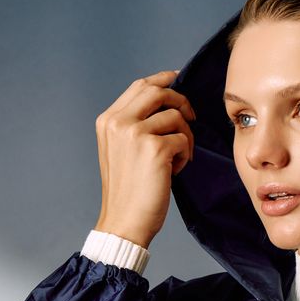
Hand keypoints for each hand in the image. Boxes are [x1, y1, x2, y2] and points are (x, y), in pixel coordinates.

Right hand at [94, 70, 195, 248]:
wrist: (125, 221)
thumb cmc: (128, 191)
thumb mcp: (121, 151)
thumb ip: (134, 125)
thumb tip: (164, 104)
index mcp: (108, 120)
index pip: (139, 86)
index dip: (162, 79)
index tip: (177, 79)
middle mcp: (118, 122)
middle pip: (158, 91)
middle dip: (181, 101)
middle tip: (191, 118)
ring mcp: (135, 133)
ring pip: (175, 116)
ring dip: (185, 137)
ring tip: (177, 160)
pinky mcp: (155, 148)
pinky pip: (183, 139)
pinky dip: (185, 155)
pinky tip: (175, 172)